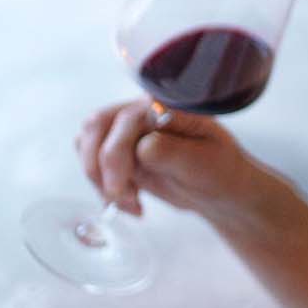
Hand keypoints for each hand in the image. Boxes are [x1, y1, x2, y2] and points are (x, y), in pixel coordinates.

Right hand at [74, 99, 266, 219]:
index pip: (125, 118)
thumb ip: (170, 151)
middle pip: (96, 126)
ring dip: (99, 178)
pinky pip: (93, 160)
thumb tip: (141, 146)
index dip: (117, 154)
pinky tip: (129, 202)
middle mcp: (144, 109)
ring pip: (87, 142)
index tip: (124, 189)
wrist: (220, 189)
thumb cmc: (220, 171)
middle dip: (100, 167)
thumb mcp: (202, 163)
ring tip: (131, 202)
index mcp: (167, 104)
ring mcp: (129, 129)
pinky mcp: (120, 149)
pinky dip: (102, 185)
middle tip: (122, 198)